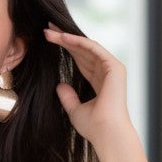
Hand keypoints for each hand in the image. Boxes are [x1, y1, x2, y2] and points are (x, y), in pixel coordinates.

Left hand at [43, 24, 128, 143]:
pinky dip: (78, 41)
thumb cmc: (94, 127)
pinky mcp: (114, 67)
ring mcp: (112, 69)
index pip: (81, 60)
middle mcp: (107, 73)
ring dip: (67, 38)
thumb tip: (59, 85)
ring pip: (86, 47)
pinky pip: (93, 48)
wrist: (106, 133)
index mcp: (100, 83)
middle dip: (64, 39)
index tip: (49, 40)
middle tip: (47, 28)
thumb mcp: (75, 110)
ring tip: (49, 31)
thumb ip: (68, 97)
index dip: (66, 49)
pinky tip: (63, 37)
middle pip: (82, 51)